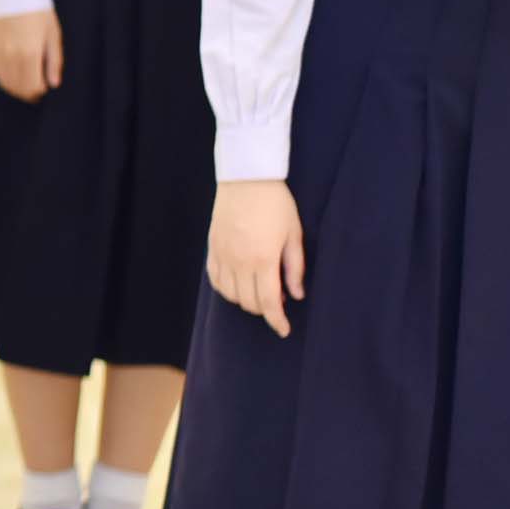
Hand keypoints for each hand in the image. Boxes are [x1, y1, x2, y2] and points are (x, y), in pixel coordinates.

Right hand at [0, 8, 61, 102]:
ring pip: (4, 82)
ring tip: (25, 83)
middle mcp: (11, 56)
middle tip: (37, 89)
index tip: (45, 88)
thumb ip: (54, 61)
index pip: (32, 87)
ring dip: (15, 87)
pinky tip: (13, 71)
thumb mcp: (53, 35)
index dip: (40, 92)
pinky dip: (4, 77)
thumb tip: (54, 84)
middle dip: (28, 93)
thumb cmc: (38, 12)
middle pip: (18, 88)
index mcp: (30, 54)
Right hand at [208, 178, 304, 336]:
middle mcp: (239, 261)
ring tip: (259, 291)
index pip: (267, 302)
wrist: (247, 178)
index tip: (284, 330)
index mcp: (262, 259)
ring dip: (245, 300)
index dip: (276, 320)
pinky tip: (238, 285)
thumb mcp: (294, 234)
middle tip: (278, 301)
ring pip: (230, 294)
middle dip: (264, 309)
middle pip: (248, 301)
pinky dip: (227, 289)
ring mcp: (222, 254)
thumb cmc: (276, 204)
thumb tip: (296, 295)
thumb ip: (294, 268)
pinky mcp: (212, 247)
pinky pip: (215, 279)